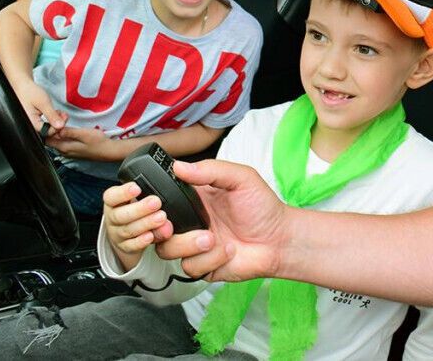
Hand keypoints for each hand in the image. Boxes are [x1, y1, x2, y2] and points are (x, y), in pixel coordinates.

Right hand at [13, 79, 65, 132]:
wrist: (22, 86)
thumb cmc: (29, 92)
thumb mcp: (43, 103)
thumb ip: (52, 115)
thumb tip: (60, 126)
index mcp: (30, 122)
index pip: (47, 132)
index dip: (58, 127)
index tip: (64, 118)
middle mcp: (30, 125)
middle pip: (47, 132)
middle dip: (58, 124)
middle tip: (63, 115)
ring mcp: (31, 123)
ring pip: (47, 128)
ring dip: (56, 122)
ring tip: (59, 113)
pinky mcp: (34, 120)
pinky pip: (44, 124)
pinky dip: (51, 120)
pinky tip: (54, 113)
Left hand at [45, 126, 114, 159]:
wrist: (110, 151)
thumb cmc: (98, 142)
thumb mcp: (84, 134)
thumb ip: (69, 132)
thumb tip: (56, 130)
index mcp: (64, 148)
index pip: (46, 139)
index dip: (48, 129)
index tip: (55, 120)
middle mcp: (64, 152)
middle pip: (51, 140)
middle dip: (53, 129)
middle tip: (62, 119)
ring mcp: (69, 152)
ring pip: (58, 141)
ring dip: (59, 132)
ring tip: (66, 122)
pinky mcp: (74, 151)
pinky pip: (64, 143)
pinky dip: (64, 136)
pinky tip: (71, 130)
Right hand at [103, 182, 173, 271]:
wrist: (128, 233)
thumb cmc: (136, 209)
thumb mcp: (138, 198)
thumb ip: (150, 194)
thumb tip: (169, 192)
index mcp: (114, 202)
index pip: (111, 196)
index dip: (123, 192)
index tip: (137, 187)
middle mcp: (113, 218)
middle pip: (120, 214)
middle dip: (139, 208)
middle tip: (156, 202)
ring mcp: (117, 234)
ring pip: (127, 230)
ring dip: (145, 223)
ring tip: (161, 218)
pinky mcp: (125, 247)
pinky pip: (131, 246)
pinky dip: (141, 241)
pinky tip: (151, 236)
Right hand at [154, 159, 285, 281]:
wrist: (279, 239)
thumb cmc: (262, 207)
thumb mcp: (241, 178)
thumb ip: (212, 170)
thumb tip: (179, 166)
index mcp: (194, 198)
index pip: (162, 199)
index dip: (153, 203)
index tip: (156, 204)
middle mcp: (190, 221)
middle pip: (155, 227)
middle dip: (160, 228)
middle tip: (171, 226)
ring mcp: (194, 244)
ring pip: (168, 249)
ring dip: (189, 245)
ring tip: (212, 238)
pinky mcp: (202, 265)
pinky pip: (190, 267)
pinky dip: (209, 259)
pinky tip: (228, 251)